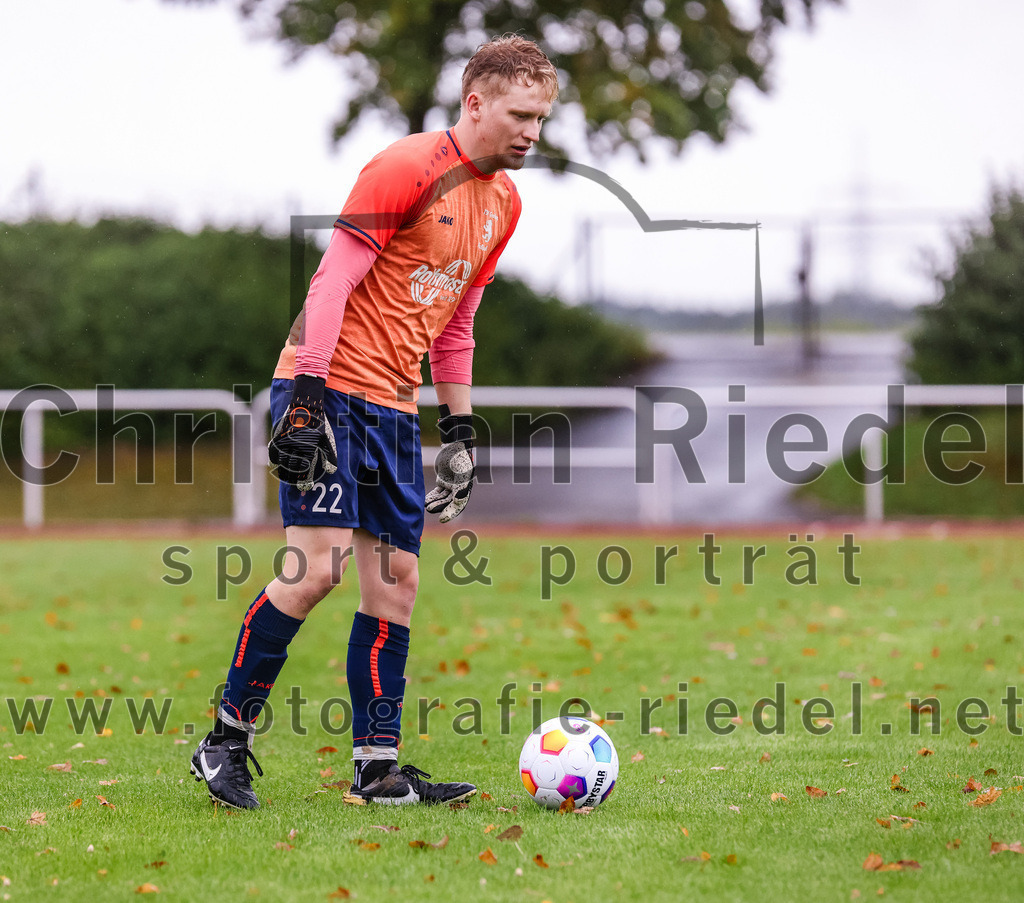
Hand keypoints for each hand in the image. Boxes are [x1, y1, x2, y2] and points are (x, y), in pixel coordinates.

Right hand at [268, 375, 337, 491]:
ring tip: (288, 477)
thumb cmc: (320, 423)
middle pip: (292, 471)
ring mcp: (284, 443)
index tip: (306, 487)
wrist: (306, 405)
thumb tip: (331, 472)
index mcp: (308, 450)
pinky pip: (273, 453)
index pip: (305, 472)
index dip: (305, 482)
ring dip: (284, 472)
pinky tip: (277, 464)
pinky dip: (274, 461)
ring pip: (281, 464)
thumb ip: (329, 456)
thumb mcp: (328, 439)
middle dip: (295, 480)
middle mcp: (295, 449)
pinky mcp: (277, 438)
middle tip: (297, 484)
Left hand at [425, 405, 474, 522]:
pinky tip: (425, 501)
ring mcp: (451, 485)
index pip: (459, 504)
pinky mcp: (443, 481)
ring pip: (442, 498)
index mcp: (465, 488)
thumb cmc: (459, 458)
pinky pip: (438, 492)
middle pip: (449, 502)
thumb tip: (459, 500)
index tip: (441, 520)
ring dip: (435, 502)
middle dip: (440, 507)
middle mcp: (459, 488)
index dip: (451, 513)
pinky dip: (432, 497)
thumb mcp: (462, 472)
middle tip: (430, 509)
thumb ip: (461, 486)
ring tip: (426, 506)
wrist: (454, 445)